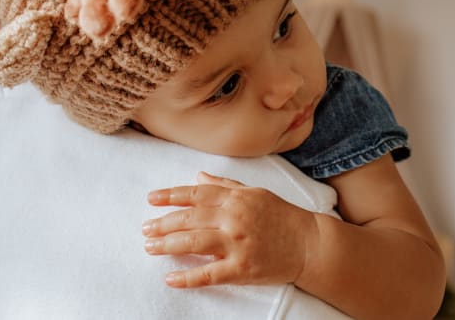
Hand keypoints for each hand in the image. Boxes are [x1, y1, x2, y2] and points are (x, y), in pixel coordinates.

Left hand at [143, 172, 317, 287]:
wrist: (309, 244)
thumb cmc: (282, 216)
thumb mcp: (254, 192)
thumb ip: (225, 184)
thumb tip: (198, 175)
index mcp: (235, 198)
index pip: (195, 193)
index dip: (170, 195)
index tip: (151, 199)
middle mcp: (233, 218)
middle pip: (189, 218)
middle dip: (162, 223)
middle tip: (145, 229)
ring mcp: (237, 244)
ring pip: (193, 243)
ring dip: (167, 245)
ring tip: (150, 248)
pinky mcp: (242, 269)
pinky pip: (209, 274)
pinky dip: (187, 278)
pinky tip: (170, 278)